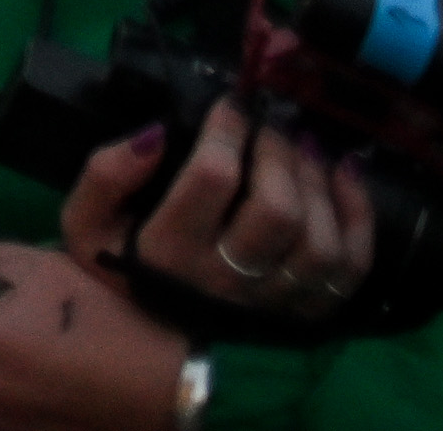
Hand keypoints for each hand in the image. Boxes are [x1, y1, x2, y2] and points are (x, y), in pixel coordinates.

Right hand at [63, 102, 373, 320]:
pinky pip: (349, 268)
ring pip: (319, 241)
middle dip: (279, 152)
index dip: (228, 129)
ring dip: (319, 181)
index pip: (212, 178)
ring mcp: (271, 302)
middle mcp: (225, 280)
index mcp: (168, 253)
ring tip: (306, 144)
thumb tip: (156, 132)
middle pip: (277, 210)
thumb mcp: (84, 223)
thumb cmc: (115, 267)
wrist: (142, 339)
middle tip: (272, 124)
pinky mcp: (304, 313)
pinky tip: (345, 176)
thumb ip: (105, 174)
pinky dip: (358, 218)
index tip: (232, 102)